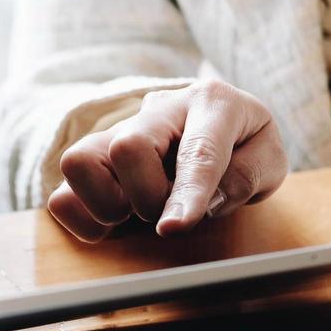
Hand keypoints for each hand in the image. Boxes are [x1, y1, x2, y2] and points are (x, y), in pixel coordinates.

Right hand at [47, 80, 289, 241]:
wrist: (214, 123)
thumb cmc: (243, 143)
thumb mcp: (269, 157)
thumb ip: (248, 176)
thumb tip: (208, 202)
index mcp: (212, 102)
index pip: (197, 152)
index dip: (185, 194)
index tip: (173, 228)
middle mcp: (158, 109)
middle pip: (127, 146)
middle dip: (148, 197)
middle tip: (168, 212)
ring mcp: (117, 131)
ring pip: (78, 161)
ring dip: (107, 204)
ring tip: (136, 211)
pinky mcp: (92, 159)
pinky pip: (61, 195)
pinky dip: (84, 217)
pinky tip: (115, 219)